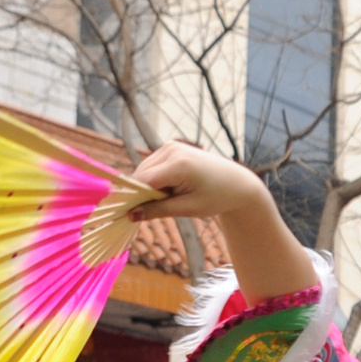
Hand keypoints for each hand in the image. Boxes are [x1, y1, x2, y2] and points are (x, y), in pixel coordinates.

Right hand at [133, 142, 315, 300]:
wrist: (238, 183)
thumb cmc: (217, 198)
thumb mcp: (188, 208)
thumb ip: (158, 210)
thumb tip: (130, 215)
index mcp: (178, 165)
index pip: (142, 181)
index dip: (130, 197)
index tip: (122, 213)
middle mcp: (172, 150)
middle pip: (141, 175)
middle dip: (141, 193)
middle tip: (152, 211)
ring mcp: (170, 146)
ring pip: (144, 170)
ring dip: (149, 186)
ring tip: (172, 197)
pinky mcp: (170, 147)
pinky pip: (152, 166)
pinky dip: (156, 180)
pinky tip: (171, 188)